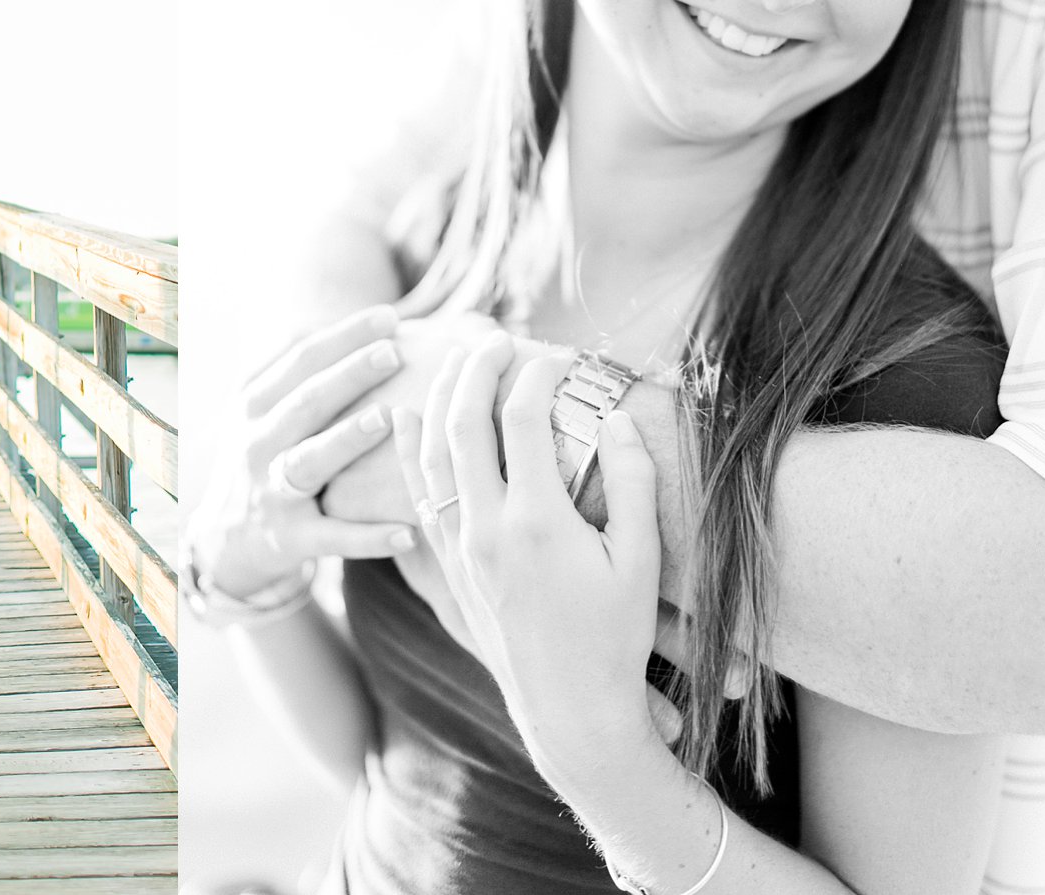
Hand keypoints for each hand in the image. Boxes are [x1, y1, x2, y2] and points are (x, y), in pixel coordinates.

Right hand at [187, 307, 420, 600]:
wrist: (224, 541)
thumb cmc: (260, 456)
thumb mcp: (256, 408)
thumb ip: (290, 366)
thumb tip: (342, 316)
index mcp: (254, 404)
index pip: (300, 358)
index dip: (344, 335)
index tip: (390, 316)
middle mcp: (258, 443)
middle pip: (305, 402)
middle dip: (349, 375)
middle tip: (394, 353)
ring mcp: (272, 492)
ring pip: (309, 462)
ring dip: (346, 440)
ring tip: (385, 419)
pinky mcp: (290, 539)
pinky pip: (332, 538)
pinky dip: (368, 538)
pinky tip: (408, 534)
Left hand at [398, 336, 665, 783]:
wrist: (570, 709)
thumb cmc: (615, 636)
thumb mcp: (640, 560)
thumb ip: (634, 481)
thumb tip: (617, 416)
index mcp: (536, 519)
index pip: (524, 420)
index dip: (538, 376)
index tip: (559, 355)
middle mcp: (486, 527)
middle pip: (464, 423)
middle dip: (476, 369)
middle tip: (494, 335)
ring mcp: (460, 547)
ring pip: (432, 454)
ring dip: (440, 399)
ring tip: (456, 360)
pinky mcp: (448, 565)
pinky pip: (419, 493)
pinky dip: (409, 449)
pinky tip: (404, 418)